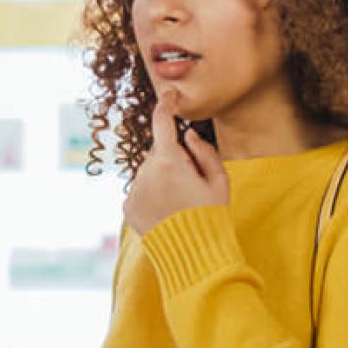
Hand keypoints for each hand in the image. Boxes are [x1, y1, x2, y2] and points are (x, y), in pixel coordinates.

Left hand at [123, 89, 229, 236]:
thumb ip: (205, 152)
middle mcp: (145, 171)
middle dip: (172, 158)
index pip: (163, 122)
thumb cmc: (211, 215)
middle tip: (191, 183)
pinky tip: (166, 212)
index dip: (166, 105)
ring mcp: (134, 189)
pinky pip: (139, 191)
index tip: (169, 95)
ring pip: (148, 173)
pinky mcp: (128, 207)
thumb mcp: (219, 181)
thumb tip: (188, 136)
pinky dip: (151, 195)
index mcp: (169, 160)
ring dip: (161, 178)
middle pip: (158, 153)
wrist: (191, 252)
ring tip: (179, 203)